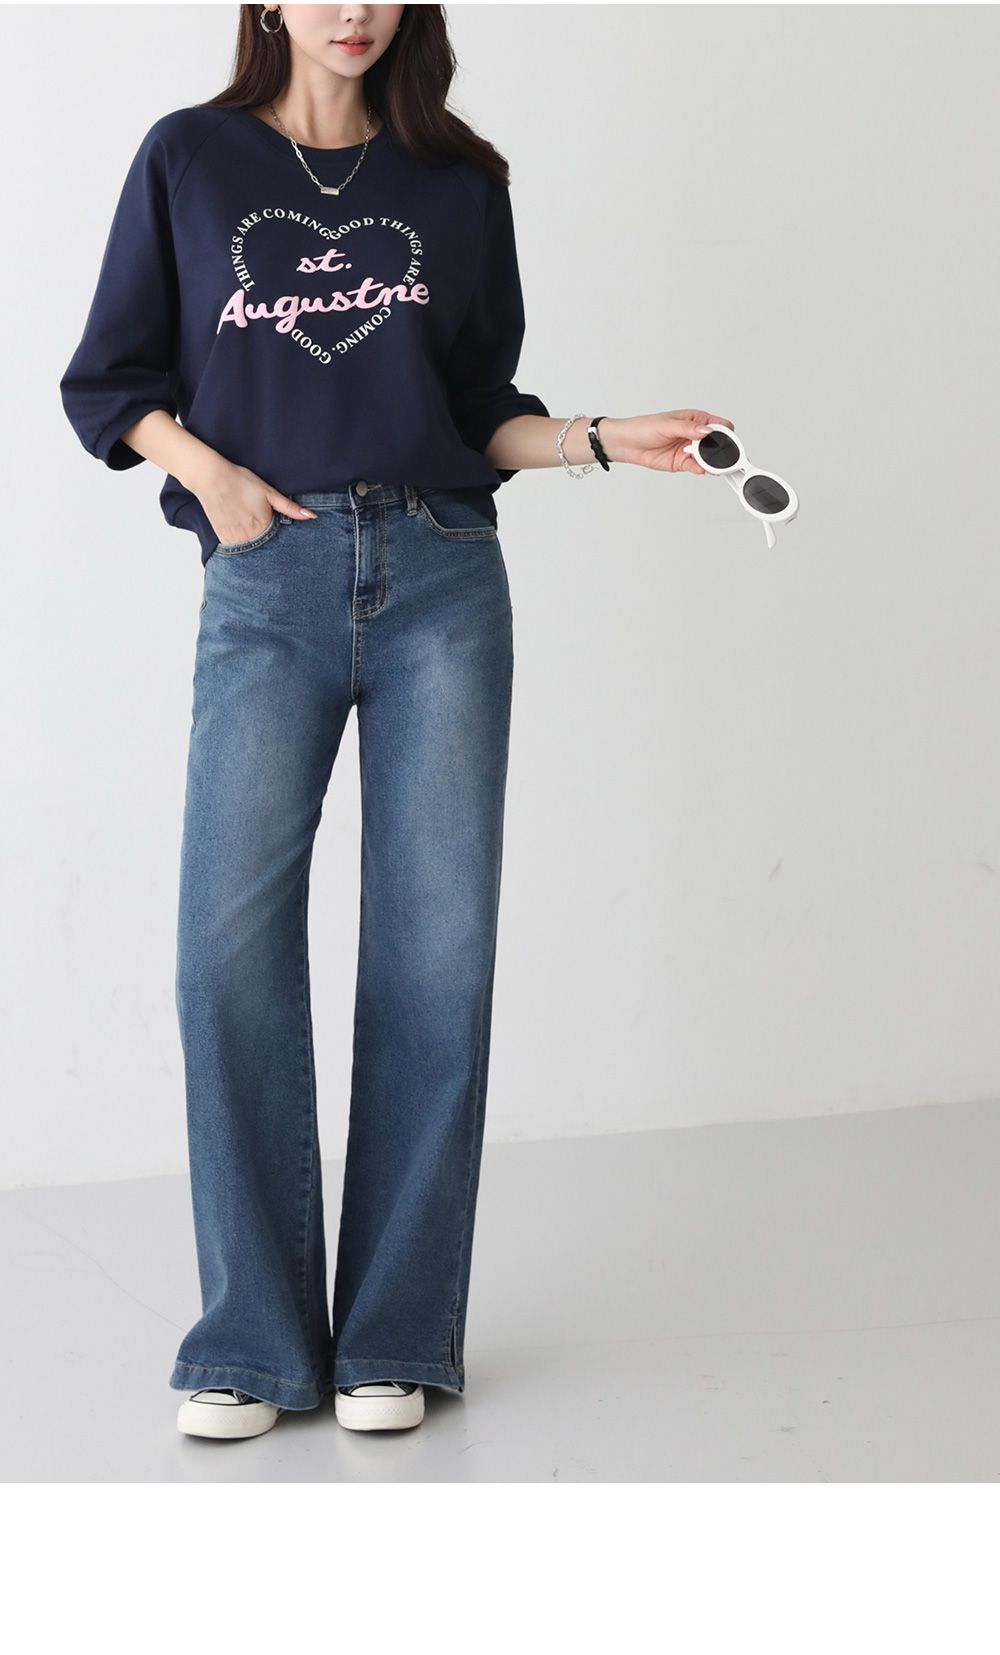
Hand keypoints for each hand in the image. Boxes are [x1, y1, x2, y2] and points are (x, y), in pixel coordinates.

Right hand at [188, 457, 316, 543]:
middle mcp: (249, 536)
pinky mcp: (223, 537)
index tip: (287, 545)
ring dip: (257, 550)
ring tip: (259, 544)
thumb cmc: (241, 482)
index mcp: (264, 526)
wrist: (211, 478)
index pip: (279, 544)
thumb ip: (290, 508)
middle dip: (271, 550)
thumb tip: (312, 517)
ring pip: (251, 553)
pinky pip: (236, 551)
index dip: (284, 544)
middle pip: (265, 551)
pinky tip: (246, 541)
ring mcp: (234, 538)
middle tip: (274, 547)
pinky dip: (242, 549)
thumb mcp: (269, 492)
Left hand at [600, 411, 735, 474]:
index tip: (727, 440)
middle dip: (720, 450)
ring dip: (710, 462)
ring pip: (707, 458)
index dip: (726, 432)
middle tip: (720, 455)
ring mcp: (689, 450)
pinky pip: (696, 467)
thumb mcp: (667, 425)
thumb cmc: (644, 428)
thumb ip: (688, 428)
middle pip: (716, 444)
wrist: (627, 444)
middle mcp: (695, 435)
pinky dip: (700, 469)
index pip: (719, 425)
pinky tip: (699, 468)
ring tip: (707, 463)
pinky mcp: (682, 463)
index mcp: (695, 420)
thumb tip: (705, 430)